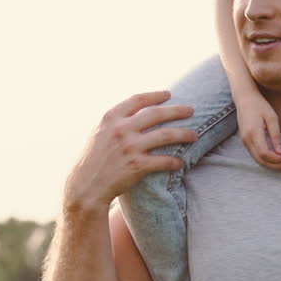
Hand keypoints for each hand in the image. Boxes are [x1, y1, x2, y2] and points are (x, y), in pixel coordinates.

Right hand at [63, 91, 198, 212]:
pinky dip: (174, 161)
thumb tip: (135, 112)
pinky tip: (181, 162)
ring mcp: (130, 147)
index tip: (168, 94)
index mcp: (111, 118)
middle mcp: (121, 129)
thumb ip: (116, 122)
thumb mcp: (99, 133)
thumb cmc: (93, 160)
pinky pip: (163, 161)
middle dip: (177, 110)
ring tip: (195, 135)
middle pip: (156, 114)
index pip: (138, 100)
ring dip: (183, 134)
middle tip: (191, 109)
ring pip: (165, 135)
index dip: (155, 95)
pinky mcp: (137, 166)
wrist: (86, 186)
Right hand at [235, 93, 280, 170]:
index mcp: (254, 133)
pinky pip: (255, 155)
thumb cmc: (260, 106)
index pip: (265, 154)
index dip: (278, 160)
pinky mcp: (245, 141)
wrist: (244, 99)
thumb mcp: (272, 118)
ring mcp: (244, 141)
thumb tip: (280, 152)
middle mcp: (246, 140)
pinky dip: (266, 159)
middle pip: (261, 161)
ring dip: (271, 164)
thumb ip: (276, 136)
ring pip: (257, 160)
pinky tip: (276, 156)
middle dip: (276, 165)